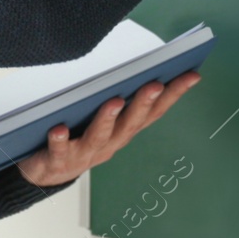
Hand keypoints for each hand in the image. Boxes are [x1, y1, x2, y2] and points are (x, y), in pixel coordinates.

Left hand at [15, 71, 201, 187]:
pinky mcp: (59, 160)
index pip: (154, 112)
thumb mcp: (102, 118)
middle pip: (130, 123)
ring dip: (107, 119)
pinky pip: (59, 150)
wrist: (46, 172)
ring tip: (113, 101)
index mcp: (123, 131)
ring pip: (99, 137)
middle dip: (143, 103)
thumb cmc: (77, 136)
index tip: (192, 75)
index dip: (174, 95)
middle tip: (155, 83)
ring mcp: (85, 154)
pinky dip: (60, 140)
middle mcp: (110, 144)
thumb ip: (119, 97)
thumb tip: (138, 65)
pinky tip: (58, 128)